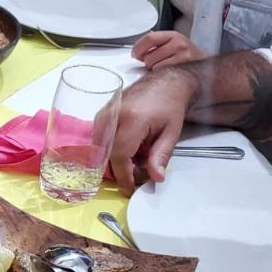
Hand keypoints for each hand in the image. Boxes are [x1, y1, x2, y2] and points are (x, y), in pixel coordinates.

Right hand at [106, 68, 195, 194]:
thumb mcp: (171, 133)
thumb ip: (161, 156)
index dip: (124, 176)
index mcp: (133, 119)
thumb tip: (155, 178)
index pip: (120, 156)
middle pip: (108, 155)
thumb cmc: (170, 106)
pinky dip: (112, 149)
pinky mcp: (102, 113)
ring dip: (116, 159)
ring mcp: (105, 112)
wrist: (165, 82)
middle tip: (138, 173)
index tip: (129, 189)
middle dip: (121, 170)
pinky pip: (100, 139)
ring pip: (102, 149)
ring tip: (137, 157)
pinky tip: (129, 147)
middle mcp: (114, 115)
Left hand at [132, 30, 207, 69]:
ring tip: (165, 69)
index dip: (138, 48)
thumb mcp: (174, 44)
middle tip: (156, 64)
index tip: (134, 54)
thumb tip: (138, 49)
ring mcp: (182, 57)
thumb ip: (157, 44)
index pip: (150, 38)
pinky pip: (162, 75)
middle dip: (148, 63)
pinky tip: (168, 75)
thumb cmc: (188, 57)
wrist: (207, 68)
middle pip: (149, 56)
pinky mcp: (183, 69)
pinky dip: (161, 77)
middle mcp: (179, 44)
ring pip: (153, 67)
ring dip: (154, 71)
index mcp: (174, 36)